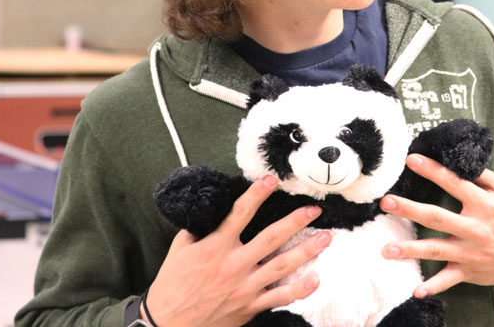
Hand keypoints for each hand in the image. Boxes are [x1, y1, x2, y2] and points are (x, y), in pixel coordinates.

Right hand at [146, 175, 331, 326]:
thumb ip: (198, 229)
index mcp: (216, 247)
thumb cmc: (172, 284)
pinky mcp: (249, 307)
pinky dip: (299, 290)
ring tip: (325, 239)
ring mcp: (245, 287)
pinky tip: (315, 280)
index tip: (271, 180)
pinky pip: (279, 298)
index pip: (240, 214)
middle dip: (295, 221)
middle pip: (271, 238)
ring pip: (282, 266)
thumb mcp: (179, 249)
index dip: (256, 194)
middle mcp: (234, 265)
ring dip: (306, 251)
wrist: (168, 323)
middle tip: (313, 210)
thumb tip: (211, 211)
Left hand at [379, 154, 493, 296]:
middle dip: (410, 209)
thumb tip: (460, 160)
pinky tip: (416, 291)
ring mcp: (471, 252)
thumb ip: (483, 176)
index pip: (454, 183)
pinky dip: (434, 287)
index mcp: (485, 204)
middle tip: (387, 202)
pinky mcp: (470, 271)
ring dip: (411, 250)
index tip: (411, 160)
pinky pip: (449, 280)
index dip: (433, 170)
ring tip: (387, 249)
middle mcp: (475, 228)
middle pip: (438, 217)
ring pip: (437, 250)